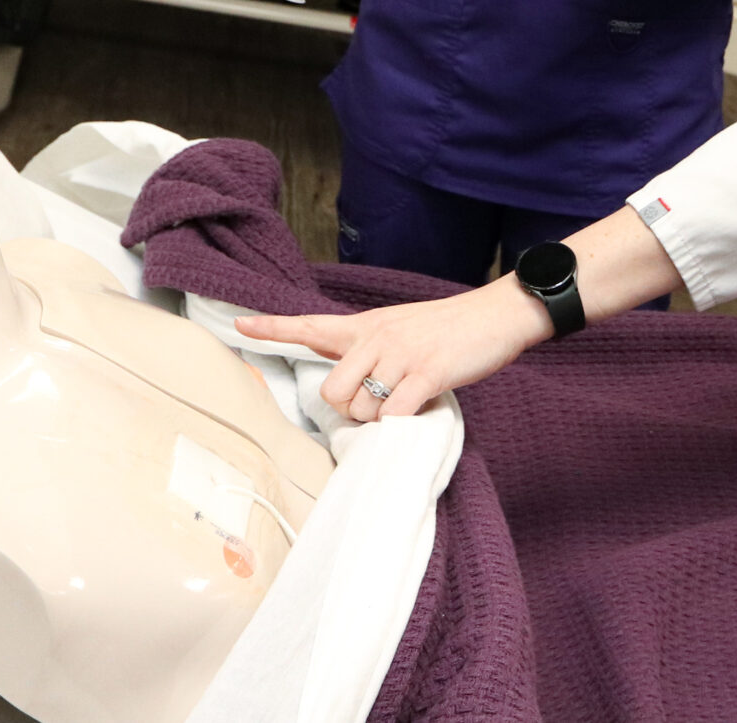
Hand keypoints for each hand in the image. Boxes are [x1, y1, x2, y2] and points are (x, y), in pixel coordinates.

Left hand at [236, 277, 551, 423]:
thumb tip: (344, 390)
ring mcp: (401, 355)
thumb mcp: (399, 328)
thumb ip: (367, 351)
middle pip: (332, 391)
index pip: (311, 324)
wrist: (495, 314)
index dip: (272, 327)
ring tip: (406, 400)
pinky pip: (393, 413)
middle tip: (380, 403)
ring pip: (361, 407)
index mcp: (366, 326)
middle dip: (351, 409)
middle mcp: (376, 337)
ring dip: (380, 418)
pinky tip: (418, 408)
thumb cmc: (446, 329)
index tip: (240, 325)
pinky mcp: (426, 373)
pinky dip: (401, 423)